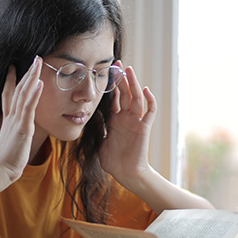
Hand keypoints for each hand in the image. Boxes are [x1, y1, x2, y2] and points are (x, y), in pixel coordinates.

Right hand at [0, 56, 43, 182]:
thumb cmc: (7, 159)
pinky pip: (29, 108)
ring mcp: (17, 120)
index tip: (13, 66)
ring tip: (38, 63)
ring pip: (24, 94)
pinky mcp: (23, 128)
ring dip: (31, 77)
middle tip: (34, 58)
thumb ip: (14, 131)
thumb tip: (18, 130)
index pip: (8, 94)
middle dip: (27, 72)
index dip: (11, 80)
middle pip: (18, 89)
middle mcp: (11, 116)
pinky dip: (34, 95)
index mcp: (8, 118)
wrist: (1, 169)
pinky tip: (39, 83)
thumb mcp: (11, 140)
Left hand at [99, 62, 156, 186]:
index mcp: (115, 119)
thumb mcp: (98, 139)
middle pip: (125, 93)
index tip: (105, 71)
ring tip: (129, 70)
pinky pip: (149, 112)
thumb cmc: (112, 159)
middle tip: (117, 63)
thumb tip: (88, 112)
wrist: (124, 173)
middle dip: (122, 78)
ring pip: (136, 98)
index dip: (111, 85)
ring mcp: (136, 121)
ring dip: (133, 84)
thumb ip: (96, 125)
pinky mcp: (144, 128)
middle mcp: (126, 117)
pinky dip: (150, 101)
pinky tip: (145, 90)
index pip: (113, 97)